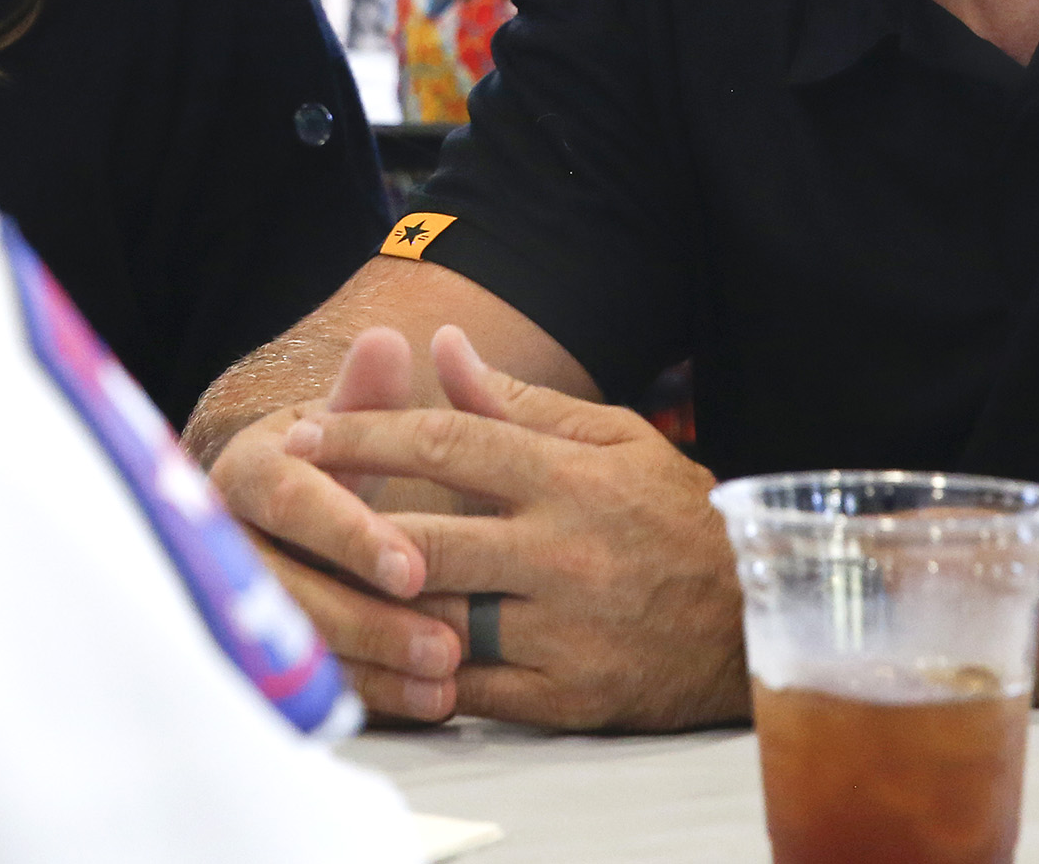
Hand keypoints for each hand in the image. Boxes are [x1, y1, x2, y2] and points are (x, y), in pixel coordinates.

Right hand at [205, 327, 459, 722]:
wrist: (302, 509)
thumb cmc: (337, 460)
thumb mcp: (352, 421)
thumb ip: (368, 392)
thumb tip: (386, 340)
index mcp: (249, 468)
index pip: (291, 500)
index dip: (349, 533)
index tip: (411, 566)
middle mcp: (228, 537)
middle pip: (289, 586)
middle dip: (370, 618)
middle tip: (444, 644)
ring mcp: (237, 600)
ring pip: (300, 640)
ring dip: (377, 663)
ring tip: (448, 678)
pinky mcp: (261, 649)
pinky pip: (312, 680)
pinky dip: (374, 693)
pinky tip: (431, 703)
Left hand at [287, 328, 745, 730]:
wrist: (751, 621)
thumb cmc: (674, 516)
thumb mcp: (614, 439)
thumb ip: (519, 401)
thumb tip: (441, 343)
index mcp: (569, 478)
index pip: (446, 444)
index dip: (364, 438)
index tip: (304, 434)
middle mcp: (562, 551)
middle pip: (426, 537)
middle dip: (346, 524)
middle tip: (286, 509)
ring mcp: (564, 630)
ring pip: (438, 617)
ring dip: (374, 604)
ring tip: (315, 579)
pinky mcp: (567, 695)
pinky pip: (469, 686)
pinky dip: (419, 671)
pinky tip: (381, 648)